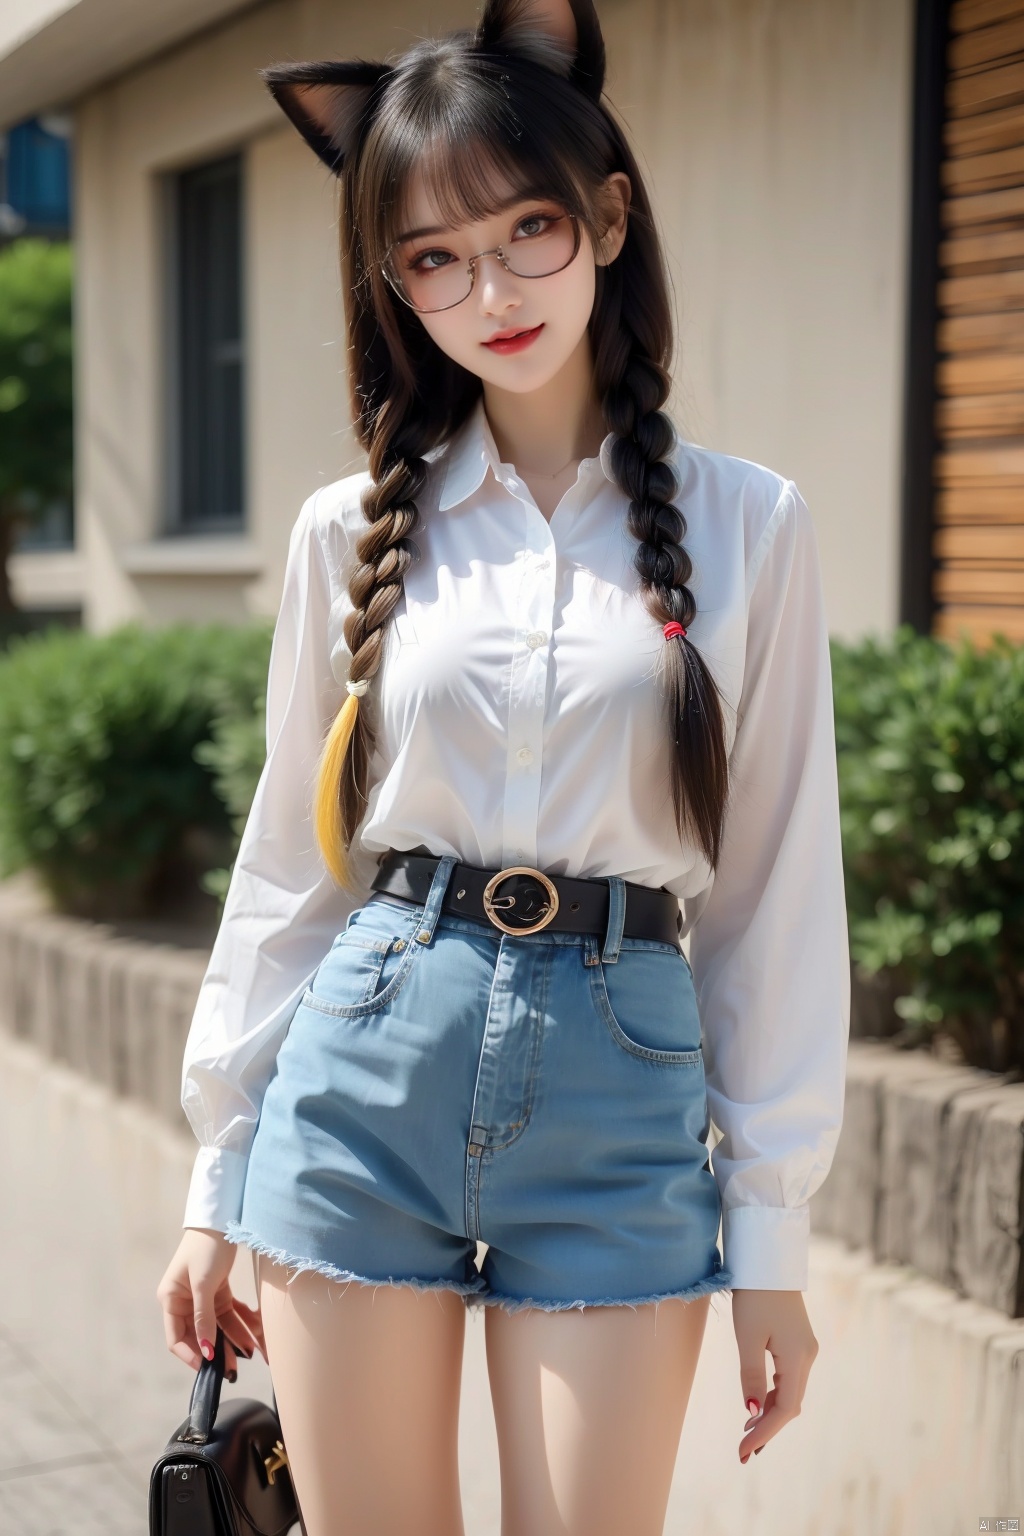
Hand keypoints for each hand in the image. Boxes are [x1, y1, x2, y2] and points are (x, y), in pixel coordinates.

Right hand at [156, 1227, 267, 1380]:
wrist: (222, 1216)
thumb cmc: (206, 1246)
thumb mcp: (203, 1282)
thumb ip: (203, 1318)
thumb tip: (206, 1350)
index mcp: (171, 1299)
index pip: (176, 1338)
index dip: (190, 1355)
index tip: (208, 1368)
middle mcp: (184, 1300)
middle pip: (200, 1334)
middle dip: (217, 1351)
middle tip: (233, 1369)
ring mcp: (202, 1296)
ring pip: (218, 1326)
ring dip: (234, 1339)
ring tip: (252, 1353)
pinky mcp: (218, 1290)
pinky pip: (230, 1313)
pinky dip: (242, 1322)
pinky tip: (257, 1333)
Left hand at [732, 1289, 818, 1463]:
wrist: (768, 1260)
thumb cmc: (754, 1296)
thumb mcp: (747, 1336)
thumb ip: (750, 1374)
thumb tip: (750, 1411)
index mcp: (798, 1358)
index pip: (785, 1409)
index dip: (765, 1432)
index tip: (744, 1450)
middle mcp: (808, 1356)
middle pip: (790, 1404)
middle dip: (767, 1428)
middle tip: (743, 1452)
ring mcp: (805, 1349)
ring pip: (790, 1392)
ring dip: (769, 1413)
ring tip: (747, 1434)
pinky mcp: (798, 1341)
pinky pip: (788, 1378)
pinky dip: (773, 1395)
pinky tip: (757, 1405)